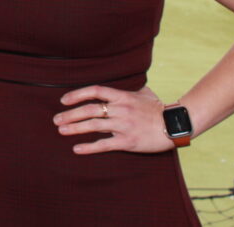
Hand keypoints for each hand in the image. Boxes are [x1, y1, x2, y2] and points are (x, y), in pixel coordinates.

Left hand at [53, 85, 174, 154]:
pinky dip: (89, 147)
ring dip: (74, 128)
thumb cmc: (159, 108)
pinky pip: (104, 144)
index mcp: (122, 96)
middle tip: (56, 119)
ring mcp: (124, 125)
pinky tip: (77, 149)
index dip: (77, 94)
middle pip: (89, 109)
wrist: (176, 125)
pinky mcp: (128, 141)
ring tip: (61, 130)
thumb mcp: (143, 93)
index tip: (63, 100)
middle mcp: (121, 109)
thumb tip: (118, 84)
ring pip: (93, 125)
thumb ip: (128, 89)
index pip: (95, 91)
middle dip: (70, 114)